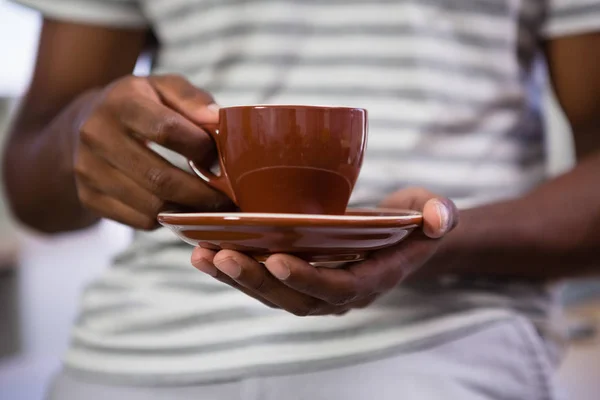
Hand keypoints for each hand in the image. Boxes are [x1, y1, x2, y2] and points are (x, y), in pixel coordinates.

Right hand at [73, 74, 232, 229]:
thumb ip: (193, 100)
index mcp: (121, 103)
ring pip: (151, 206)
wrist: (83, 125)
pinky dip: (167, 219)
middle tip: (227, 198)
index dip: (199, 147)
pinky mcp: (89, 198)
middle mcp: (97, 136)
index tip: (218, 156)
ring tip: (209, 206)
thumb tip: (218, 119)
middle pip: (160, 178)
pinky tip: (181, 207)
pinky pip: (140, 221)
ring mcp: (88, 170)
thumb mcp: (164, 88)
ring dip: (188, 210)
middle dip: (201, 193)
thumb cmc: (139, 105)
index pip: (166, 130)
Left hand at [191, 188, 458, 315]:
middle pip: (295, 298)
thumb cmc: (412, 222)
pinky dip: (233, 271)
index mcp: (373, 278)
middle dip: (257, 280)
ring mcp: (316, 289)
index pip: (340, 287)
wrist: (397, 238)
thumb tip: (441, 218)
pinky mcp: (298, 278)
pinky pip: (263, 282)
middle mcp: (340, 293)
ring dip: (235, 278)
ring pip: (272, 295)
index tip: (277, 259)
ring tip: (202, 253)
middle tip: (220, 255)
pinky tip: (203, 252)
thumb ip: (440, 214)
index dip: (309, 278)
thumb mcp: (431, 211)